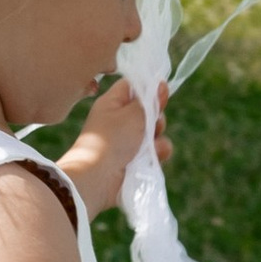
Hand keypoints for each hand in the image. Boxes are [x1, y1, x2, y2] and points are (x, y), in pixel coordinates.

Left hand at [57, 78, 168, 218]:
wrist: (98, 177)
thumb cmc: (112, 139)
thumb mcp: (133, 113)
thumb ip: (149, 100)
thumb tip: (159, 84)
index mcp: (113, 103)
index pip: (132, 87)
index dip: (149, 87)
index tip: (162, 90)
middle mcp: (119, 121)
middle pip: (147, 111)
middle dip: (156, 117)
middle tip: (153, 123)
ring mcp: (127, 142)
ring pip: (154, 133)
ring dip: (158, 137)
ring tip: (151, 144)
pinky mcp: (134, 160)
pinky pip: (154, 152)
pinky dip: (157, 154)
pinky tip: (156, 156)